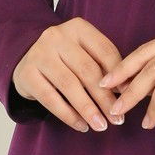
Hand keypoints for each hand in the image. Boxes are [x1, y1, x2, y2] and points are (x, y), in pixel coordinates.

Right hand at [11, 17, 130, 131]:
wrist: (26, 59)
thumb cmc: (66, 59)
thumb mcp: (85, 52)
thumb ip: (104, 65)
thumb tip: (128, 89)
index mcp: (78, 28)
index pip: (104, 51)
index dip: (119, 74)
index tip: (129, 95)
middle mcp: (57, 36)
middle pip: (88, 70)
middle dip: (105, 97)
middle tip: (118, 119)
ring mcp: (39, 54)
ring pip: (70, 85)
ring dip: (88, 109)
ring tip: (101, 126)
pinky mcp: (26, 73)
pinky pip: (50, 98)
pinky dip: (68, 115)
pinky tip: (82, 125)